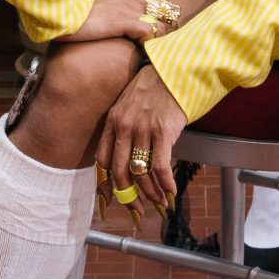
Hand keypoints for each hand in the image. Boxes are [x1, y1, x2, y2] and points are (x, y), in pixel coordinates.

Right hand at [64, 0, 159, 46]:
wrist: (62, 8)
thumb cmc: (72, 1)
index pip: (147, 0)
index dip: (153, 13)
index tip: (155, 23)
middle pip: (156, 10)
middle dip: (161, 23)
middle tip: (161, 36)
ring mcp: (126, 9)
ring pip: (155, 21)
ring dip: (157, 33)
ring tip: (155, 44)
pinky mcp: (123, 22)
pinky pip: (147, 30)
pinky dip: (149, 38)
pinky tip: (144, 45)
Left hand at [96, 62, 186, 218]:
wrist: (175, 69)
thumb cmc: (155, 87)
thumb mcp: (130, 104)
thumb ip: (125, 128)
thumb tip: (129, 158)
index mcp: (113, 121)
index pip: (103, 160)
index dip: (105, 183)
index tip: (110, 199)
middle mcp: (124, 126)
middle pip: (119, 172)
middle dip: (128, 196)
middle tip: (137, 209)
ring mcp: (143, 129)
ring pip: (140, 173)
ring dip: (150, 193)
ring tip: (159, 202)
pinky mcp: (163, 131)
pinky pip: (160, 167)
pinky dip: (165, 185)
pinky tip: (171, 192)